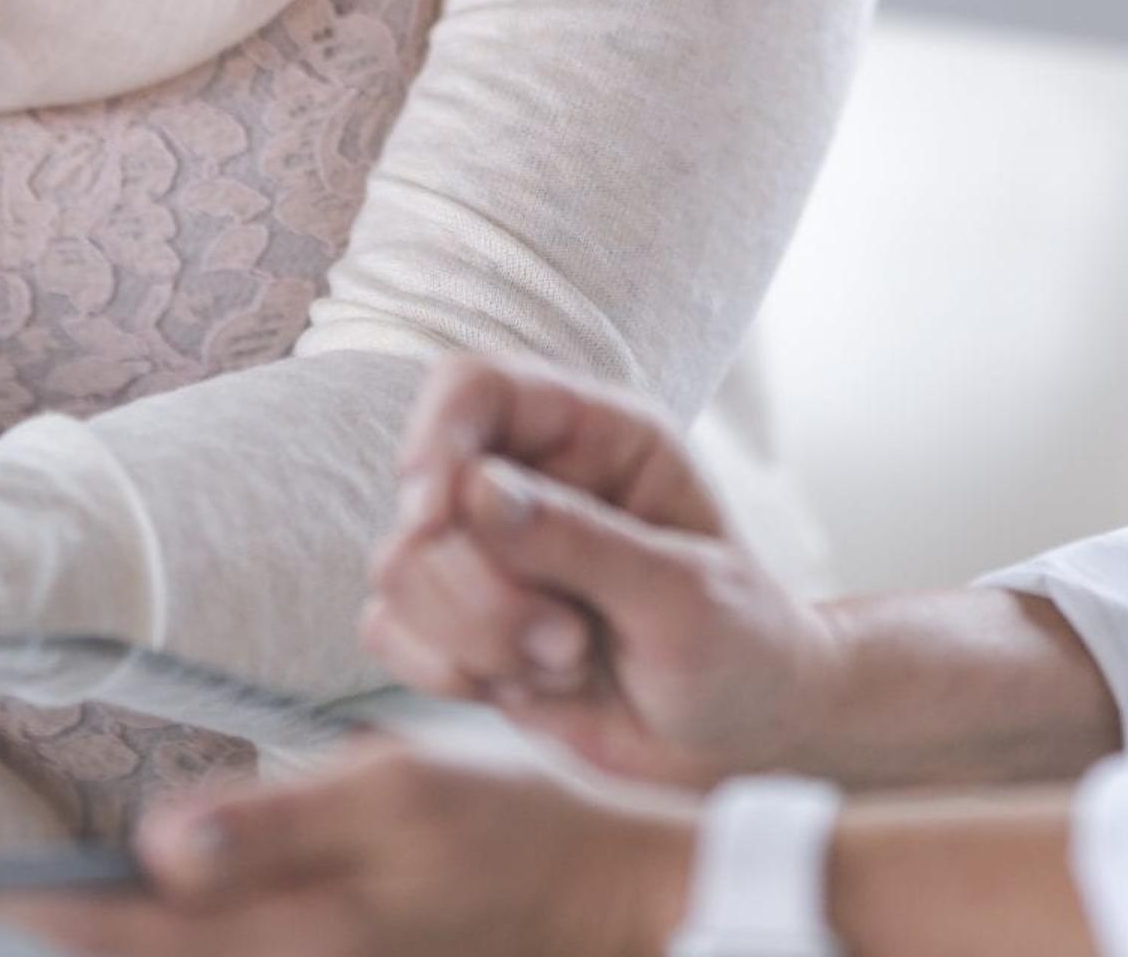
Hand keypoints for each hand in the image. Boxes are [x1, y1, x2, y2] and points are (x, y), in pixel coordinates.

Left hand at [0, 740, 693, 956]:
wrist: (616, 902)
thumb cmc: (517, 829)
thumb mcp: (401, 789)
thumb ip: (277, 820)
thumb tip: (157, 844)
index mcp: (298, 934)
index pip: (132, 934)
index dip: (40, 910)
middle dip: (69, 932)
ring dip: (126, 940)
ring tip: (56, 894)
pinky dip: (185, 944)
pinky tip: (172, 906)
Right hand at [362, 358, 841, 785]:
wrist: (738, 740)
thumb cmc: (738, 645)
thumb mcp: (683, 593)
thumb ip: (581, 540)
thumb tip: (472, 491)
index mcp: (596, 436)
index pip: (474, 387)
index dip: (436, 439)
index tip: (435, 517)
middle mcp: (529, 481)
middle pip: (424, 499)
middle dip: (481, 592)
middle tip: (568, 643)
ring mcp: (488, 553)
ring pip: (399, 571)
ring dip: (473, 639)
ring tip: (564, 665)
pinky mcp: (460, 622)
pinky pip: (389, 631)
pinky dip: (445, 673)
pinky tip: (524, 690)